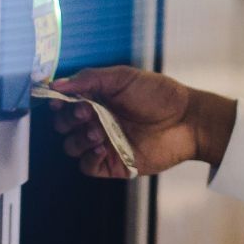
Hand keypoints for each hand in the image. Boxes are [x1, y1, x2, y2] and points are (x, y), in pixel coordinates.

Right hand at [48, 66, 235, 178]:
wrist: (186, 120)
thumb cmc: (158, 94)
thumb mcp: (123, 77)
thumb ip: (89, 78)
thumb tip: (58, 83)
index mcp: (97, 98)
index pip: (65, 102)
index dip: (58, 101)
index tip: (57, 99)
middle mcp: (97, 120)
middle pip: (63, 125)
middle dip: (69, 119)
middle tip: (87, 112)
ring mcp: (104, 143)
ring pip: (71, 146)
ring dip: (79, 138)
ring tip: (99, 131)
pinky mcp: (113, 163)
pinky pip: (87, 166)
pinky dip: (88, 157)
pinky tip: (101, 147)